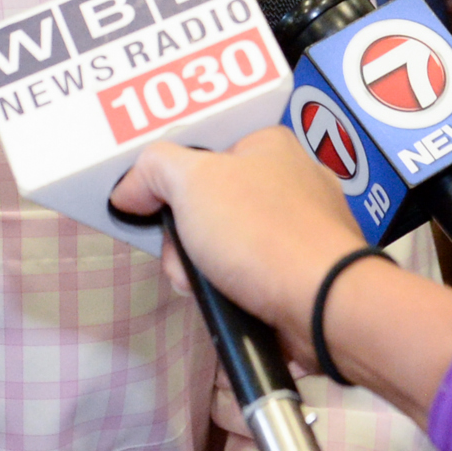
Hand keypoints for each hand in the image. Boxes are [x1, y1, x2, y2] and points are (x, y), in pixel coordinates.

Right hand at [112, 127, 367, 359]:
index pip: (205, 151)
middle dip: (184, 238)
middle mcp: (292, 180)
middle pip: (211, 203)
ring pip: (228, 245)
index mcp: (269, 144)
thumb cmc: (260, 232)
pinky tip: (227, 306)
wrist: (323, 305)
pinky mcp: (308, 274)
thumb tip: (128, 190)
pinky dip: (233, 293)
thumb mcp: (191, 182)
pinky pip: (254, 277)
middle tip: (180, 257)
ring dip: (203, 271)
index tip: (154, 208)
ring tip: (202, 288)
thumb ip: (152, 170)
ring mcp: (304, 230)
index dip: (172, 179)